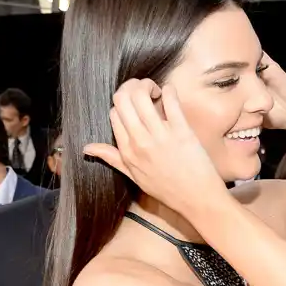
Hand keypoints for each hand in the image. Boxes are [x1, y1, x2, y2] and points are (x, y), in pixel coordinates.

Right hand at [84, 79, 227, 217]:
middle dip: (131, 87)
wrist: (198, 201)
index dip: (123, 104)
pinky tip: (170, 94)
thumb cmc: (169, 190)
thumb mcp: (135, 177)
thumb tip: (87, 147)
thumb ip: (113, 158)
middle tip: (145, 92)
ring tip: (157, 92)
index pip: (114, 113)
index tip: (136, 107)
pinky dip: (169, 91)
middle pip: (123, 99)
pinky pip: (171, 101)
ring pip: (141, 95)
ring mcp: (160, 136)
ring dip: (147, 85)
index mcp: (127, 151)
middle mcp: (140, 141)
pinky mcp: (182, 132)